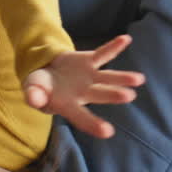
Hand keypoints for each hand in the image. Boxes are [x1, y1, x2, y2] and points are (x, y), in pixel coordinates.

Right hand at [23, 35, 145, 138]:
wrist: (45, 73)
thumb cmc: (39, 88)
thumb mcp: (32, 91)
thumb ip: (33, 95)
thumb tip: (34, 98)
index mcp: (69, 105)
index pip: (82, 117)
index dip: (93, 124)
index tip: (108, 132)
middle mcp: (83, 93)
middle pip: (100, 95)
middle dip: (113, 95)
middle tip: (129, 96)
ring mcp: (89, 77)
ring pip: (108, 78)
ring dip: (122, 78)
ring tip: (139, 79)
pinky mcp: (90, 62)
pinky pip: (103, 53)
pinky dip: (114, 47)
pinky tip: (126, 39)